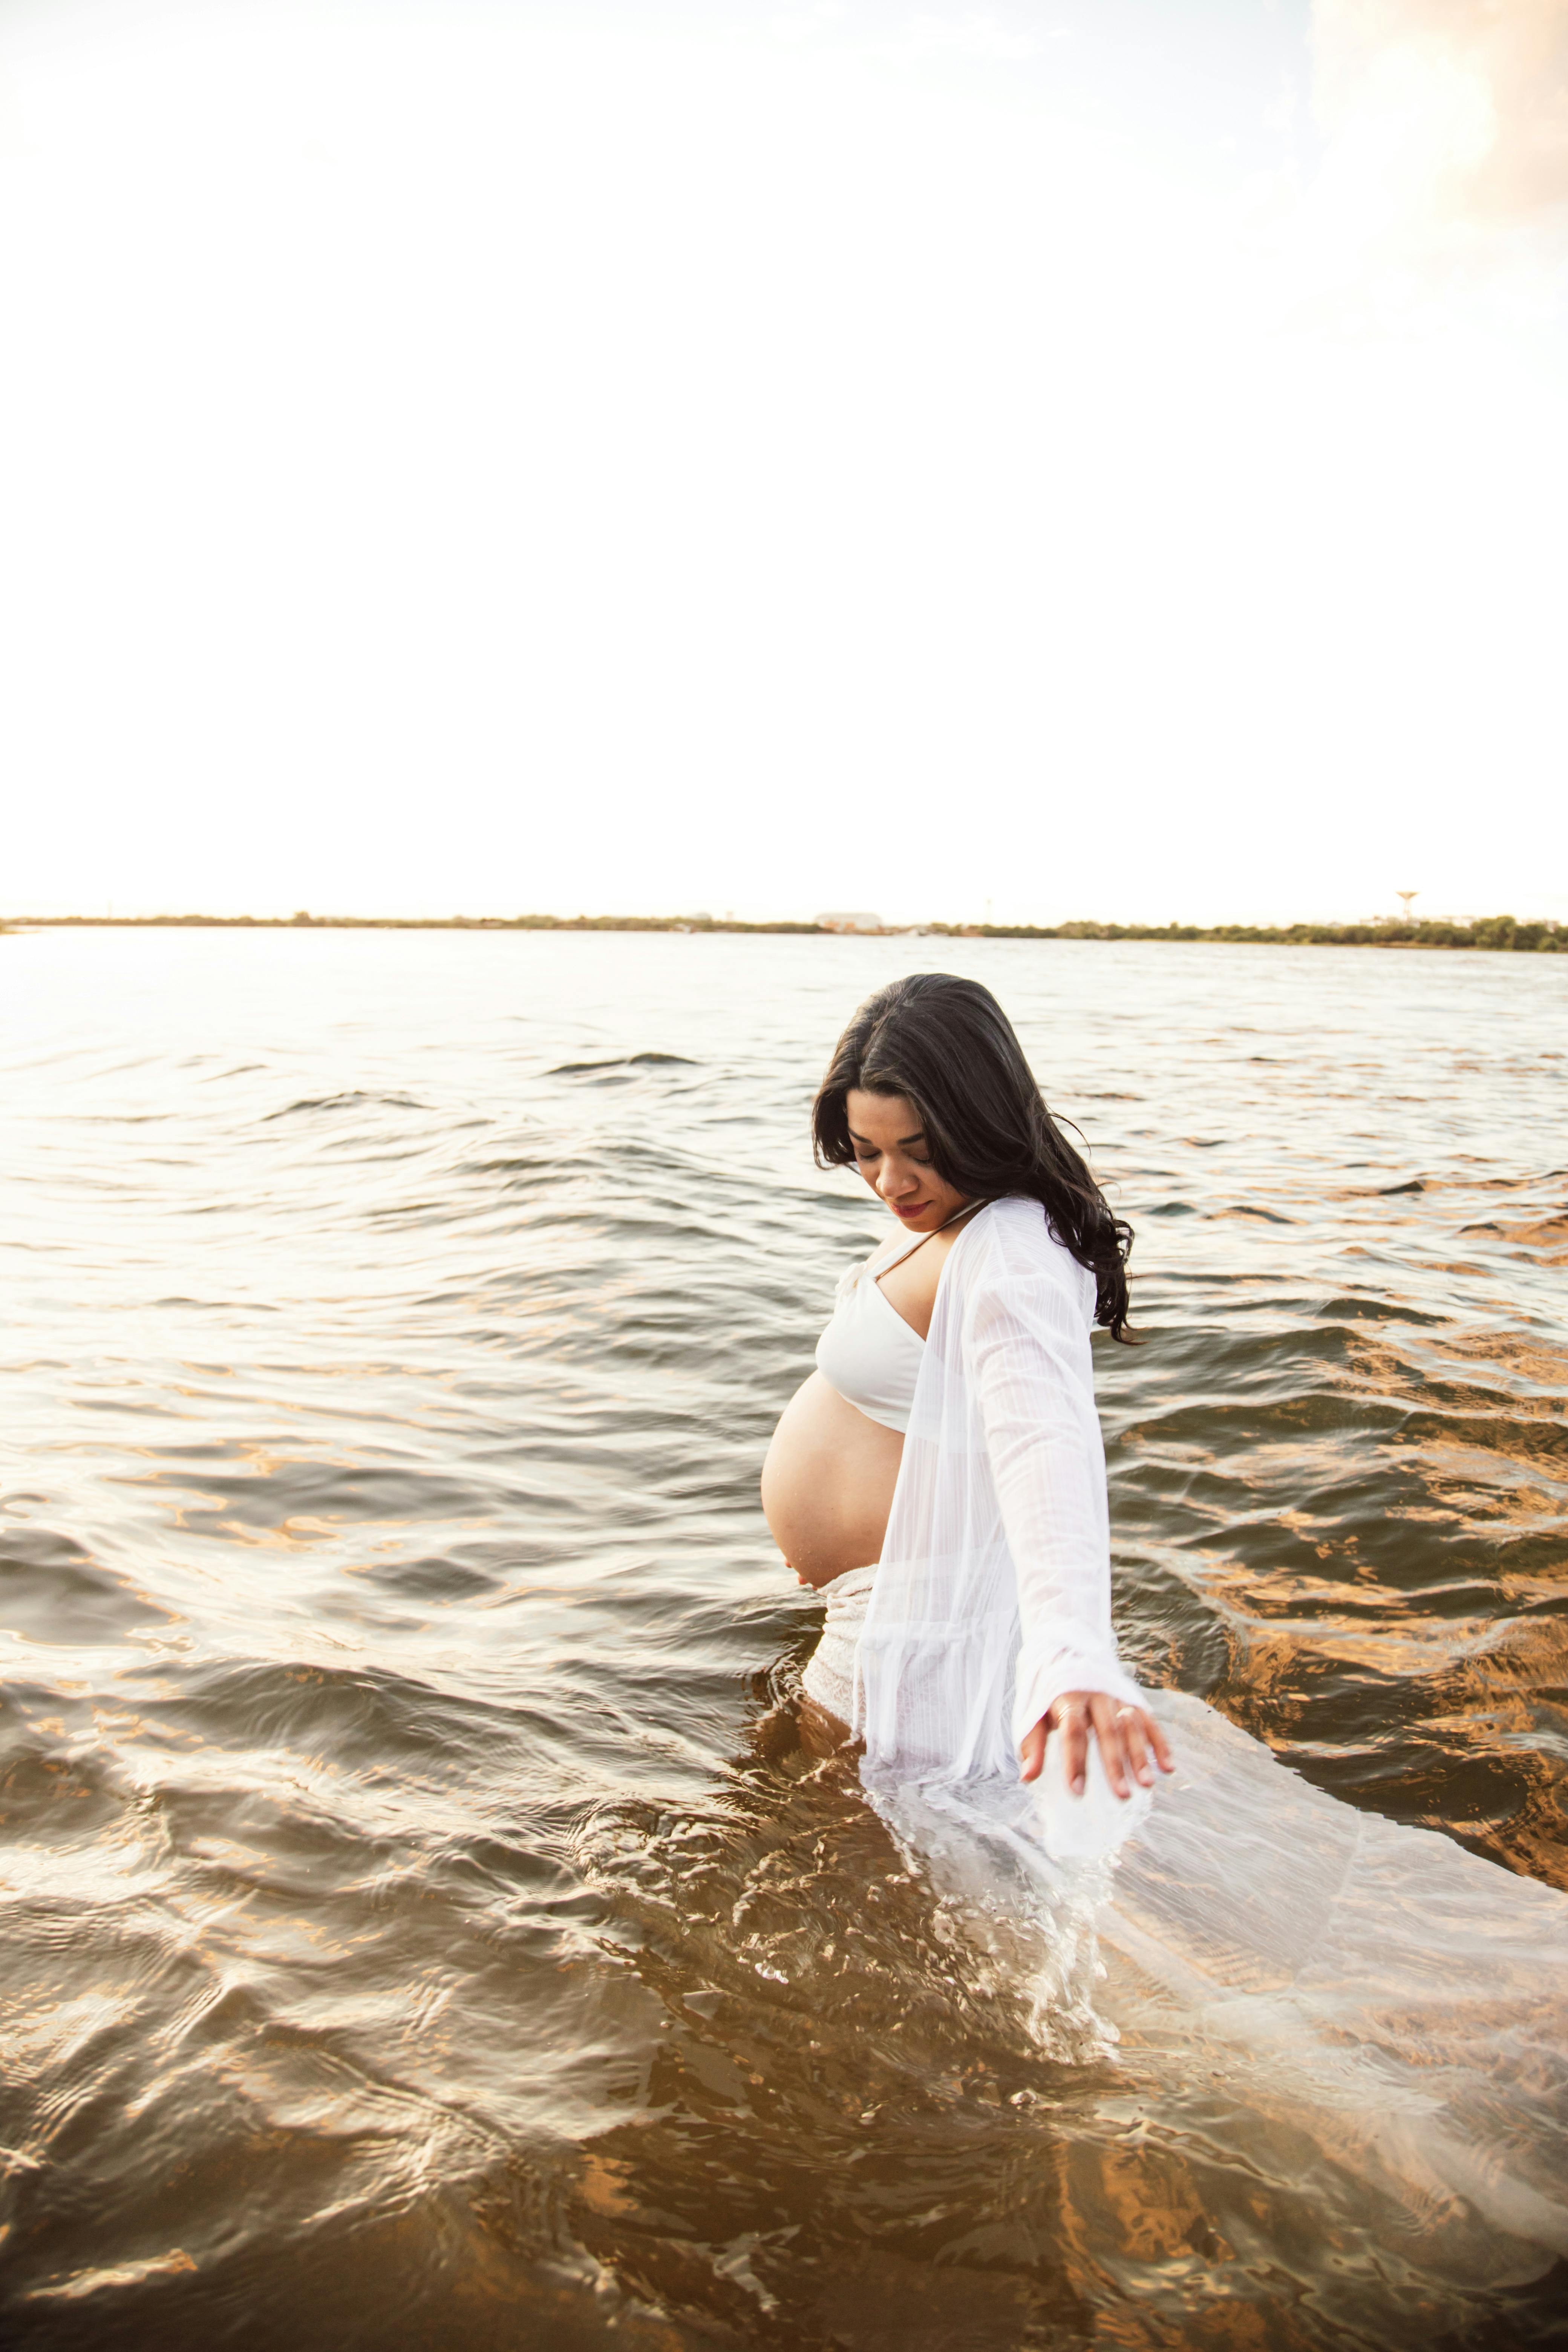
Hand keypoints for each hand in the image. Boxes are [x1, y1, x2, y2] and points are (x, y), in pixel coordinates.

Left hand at [1018, 1691, 1174, 1798]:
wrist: (1064, 1652)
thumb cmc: (1046, 1693)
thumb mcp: (1032, 1714)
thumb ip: (1032, 1745)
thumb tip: (1027, 1778)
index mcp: (1066, 1698)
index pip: (1072, 1732)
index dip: (1075, 1762)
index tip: (1077, 1792)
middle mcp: (1095, 1696)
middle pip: (1107, 1732)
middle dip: (1115, 1765)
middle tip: (1122, 1797)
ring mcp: (1116, 1696)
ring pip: (1131, 1727)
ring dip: (1140, 1757)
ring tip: (1146, 1785)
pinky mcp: (1131, 1699)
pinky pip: (1148, 1721)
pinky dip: (1159, 1743)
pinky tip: (1167, 1767)